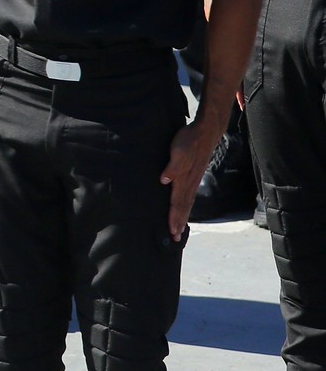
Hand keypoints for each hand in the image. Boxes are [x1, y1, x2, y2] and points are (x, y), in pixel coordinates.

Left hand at [161, 116, 222, 240]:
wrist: (206, 132)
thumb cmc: (189, 140)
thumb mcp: (178, 150)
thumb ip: (172, 166)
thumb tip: (163, 180)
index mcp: (184, 178)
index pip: (177, 202)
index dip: (174, 217)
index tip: (172, 231)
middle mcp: (190, 182)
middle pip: (183, 206)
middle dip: (178, 222)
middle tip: (175, 238)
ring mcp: (193, 180)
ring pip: (187, 202)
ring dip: (182, 216)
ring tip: (180, 229)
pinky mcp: (194, 175)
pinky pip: (190, 195)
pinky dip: (186, 206)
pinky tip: (185, 209)